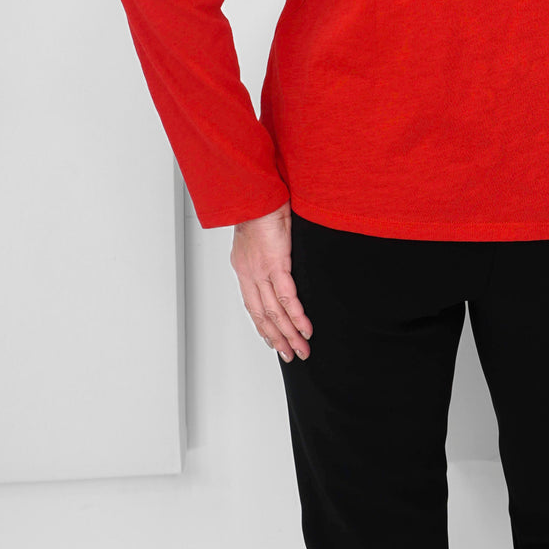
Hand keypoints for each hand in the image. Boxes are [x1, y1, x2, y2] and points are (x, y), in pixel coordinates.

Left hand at [229, 200, 313, 362]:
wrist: (256, 193)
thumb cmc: (260, 206)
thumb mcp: (260, 233)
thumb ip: (266, 250)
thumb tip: (277, 257)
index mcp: (243, 268)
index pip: (252, 305)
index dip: (263, 326)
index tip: (273, 341)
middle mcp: (249, 274)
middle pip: (263, 316)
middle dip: (277, 338)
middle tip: (290, 355)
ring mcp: (261, 271)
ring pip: (275, 312)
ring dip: (289, 334)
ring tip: (301, 349)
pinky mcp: (276, 263)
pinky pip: (287, 296)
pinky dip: (296, 315)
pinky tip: (304, 328)